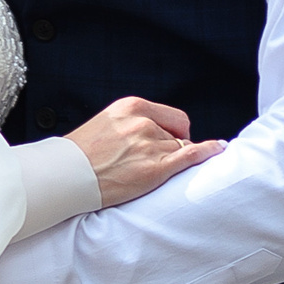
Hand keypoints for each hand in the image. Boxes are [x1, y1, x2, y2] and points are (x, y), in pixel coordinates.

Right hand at [66, 97, 224, 207]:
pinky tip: (219, 150)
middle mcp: (143, 122)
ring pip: (180, 150)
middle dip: (170, 150)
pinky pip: (192, 155)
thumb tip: (152, 133)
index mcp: (130, 107)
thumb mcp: (105, 125)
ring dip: (172, 163)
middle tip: (151, 166)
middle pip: (177, 135)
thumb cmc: (80, 156)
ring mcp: (150, 144)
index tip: (170, 143)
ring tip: (149, 175)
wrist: (64, 176)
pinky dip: (209, 152)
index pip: (170, 117)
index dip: (172, 132)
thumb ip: (130, 124)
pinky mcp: (156, 167)